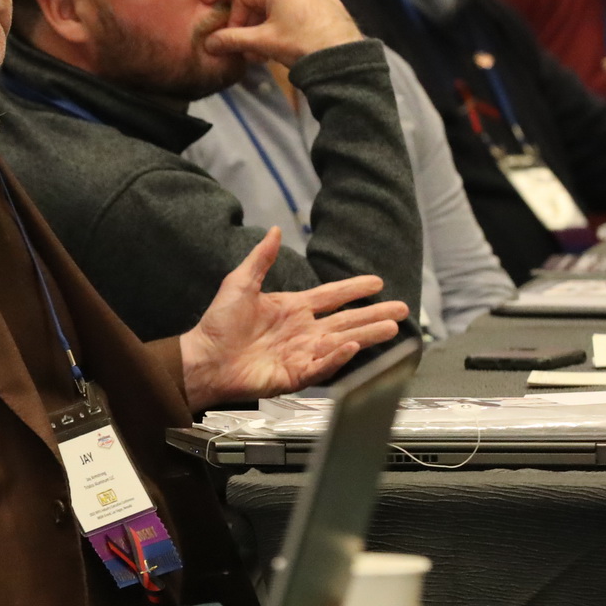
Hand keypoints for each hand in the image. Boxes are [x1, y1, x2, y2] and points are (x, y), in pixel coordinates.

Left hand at [177, 230, 409, 404]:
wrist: (203, 358)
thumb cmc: (218, 324)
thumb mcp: (240, 283)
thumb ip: (261, 259)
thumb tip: (274, 231)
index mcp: (292, 309)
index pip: (332, 296)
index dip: (354, 288)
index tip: (376, 282)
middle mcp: (303, 331)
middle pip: (347, 320)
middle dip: (374, 314)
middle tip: (401, 309)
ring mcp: (302, 353)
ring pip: (343, 342)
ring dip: (367, 335)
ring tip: (391, 328)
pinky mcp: (295, 374)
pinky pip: (322, 365)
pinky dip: (338, 357)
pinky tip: (353, 346)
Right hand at [202, 0, 360, 67]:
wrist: (341, 57)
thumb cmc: (298, 43)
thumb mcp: (261, 43)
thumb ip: (232, 40)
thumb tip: (208, 43)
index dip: (234, 21)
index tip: (236, 42)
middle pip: (262, 2)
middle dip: (252, 28)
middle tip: (252, 51)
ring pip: (281, 8)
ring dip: (269, 29)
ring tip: (270, 52)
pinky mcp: (329, 3)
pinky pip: (300, 11)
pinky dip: (290, 26)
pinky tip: (293, 45)